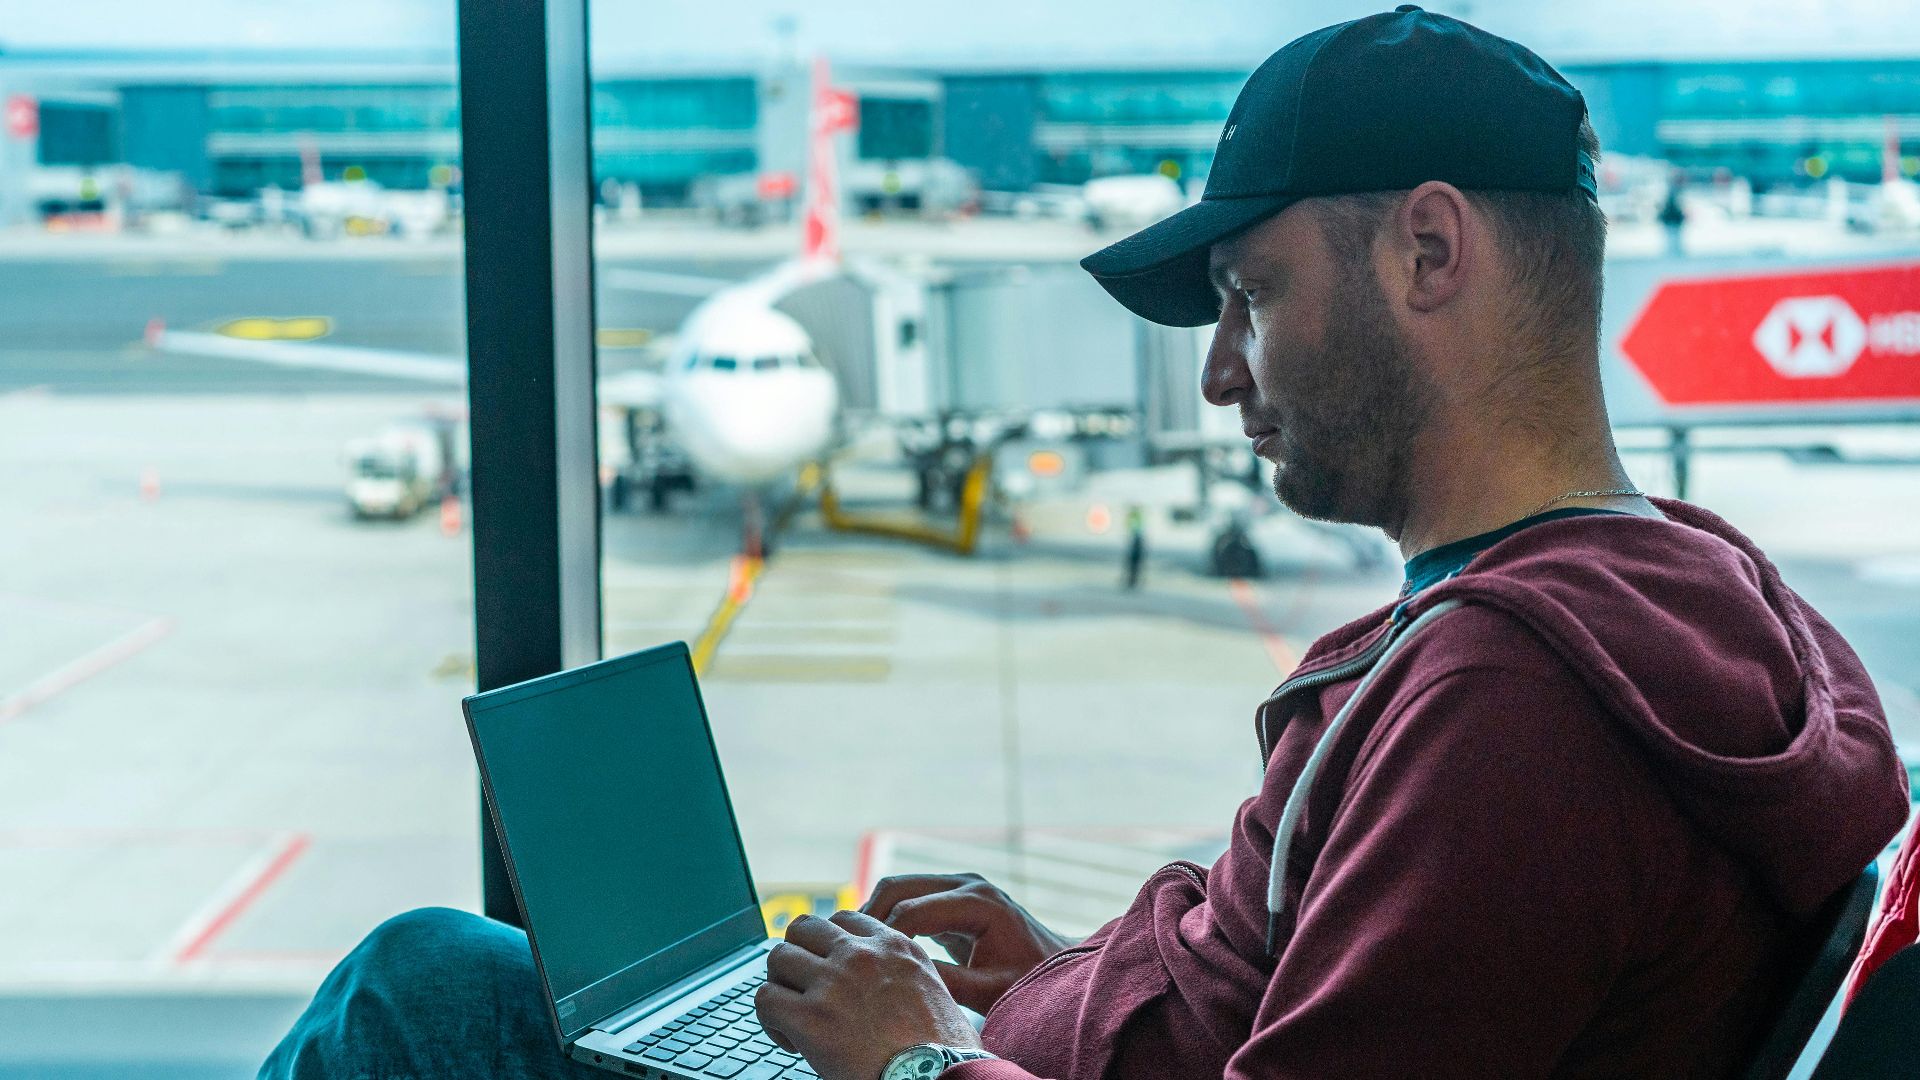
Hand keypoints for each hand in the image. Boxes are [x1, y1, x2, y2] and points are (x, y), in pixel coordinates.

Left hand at [755, 910, 981, 1079]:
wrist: (938, 1077)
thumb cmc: (942, 1050)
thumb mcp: (932, 988)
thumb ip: (898, 970)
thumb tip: (872, 980)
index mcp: (893, 946)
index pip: (841, 920)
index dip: (828, 946)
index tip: (831, 972)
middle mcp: (861, 956)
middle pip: (802, 928)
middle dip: (797, 956)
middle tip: (803, 988)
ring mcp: (833, 983)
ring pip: (778, 957)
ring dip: (780, 985)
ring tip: (794, 1016)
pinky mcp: (810, 1018)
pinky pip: (765, 999)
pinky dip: (770, 1021)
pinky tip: (791, 1041)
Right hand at [861, 873, 1076, 1013]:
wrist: (1054, 964)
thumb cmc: (1028, 979)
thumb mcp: (990, 988)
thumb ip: (947, 981)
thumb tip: (899, 976)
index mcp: (978, 902)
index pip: (913, 910)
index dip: (883, 937)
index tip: (862, 966)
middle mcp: (966, 883)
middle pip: (898, 886)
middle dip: (869, 917)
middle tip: (847, 951)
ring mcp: (958, 885)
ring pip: (898, 887)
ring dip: (874, 913)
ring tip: (856, 948)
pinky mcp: (951, 895)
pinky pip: (909, 897)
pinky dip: (889, 915)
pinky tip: (875, 945)